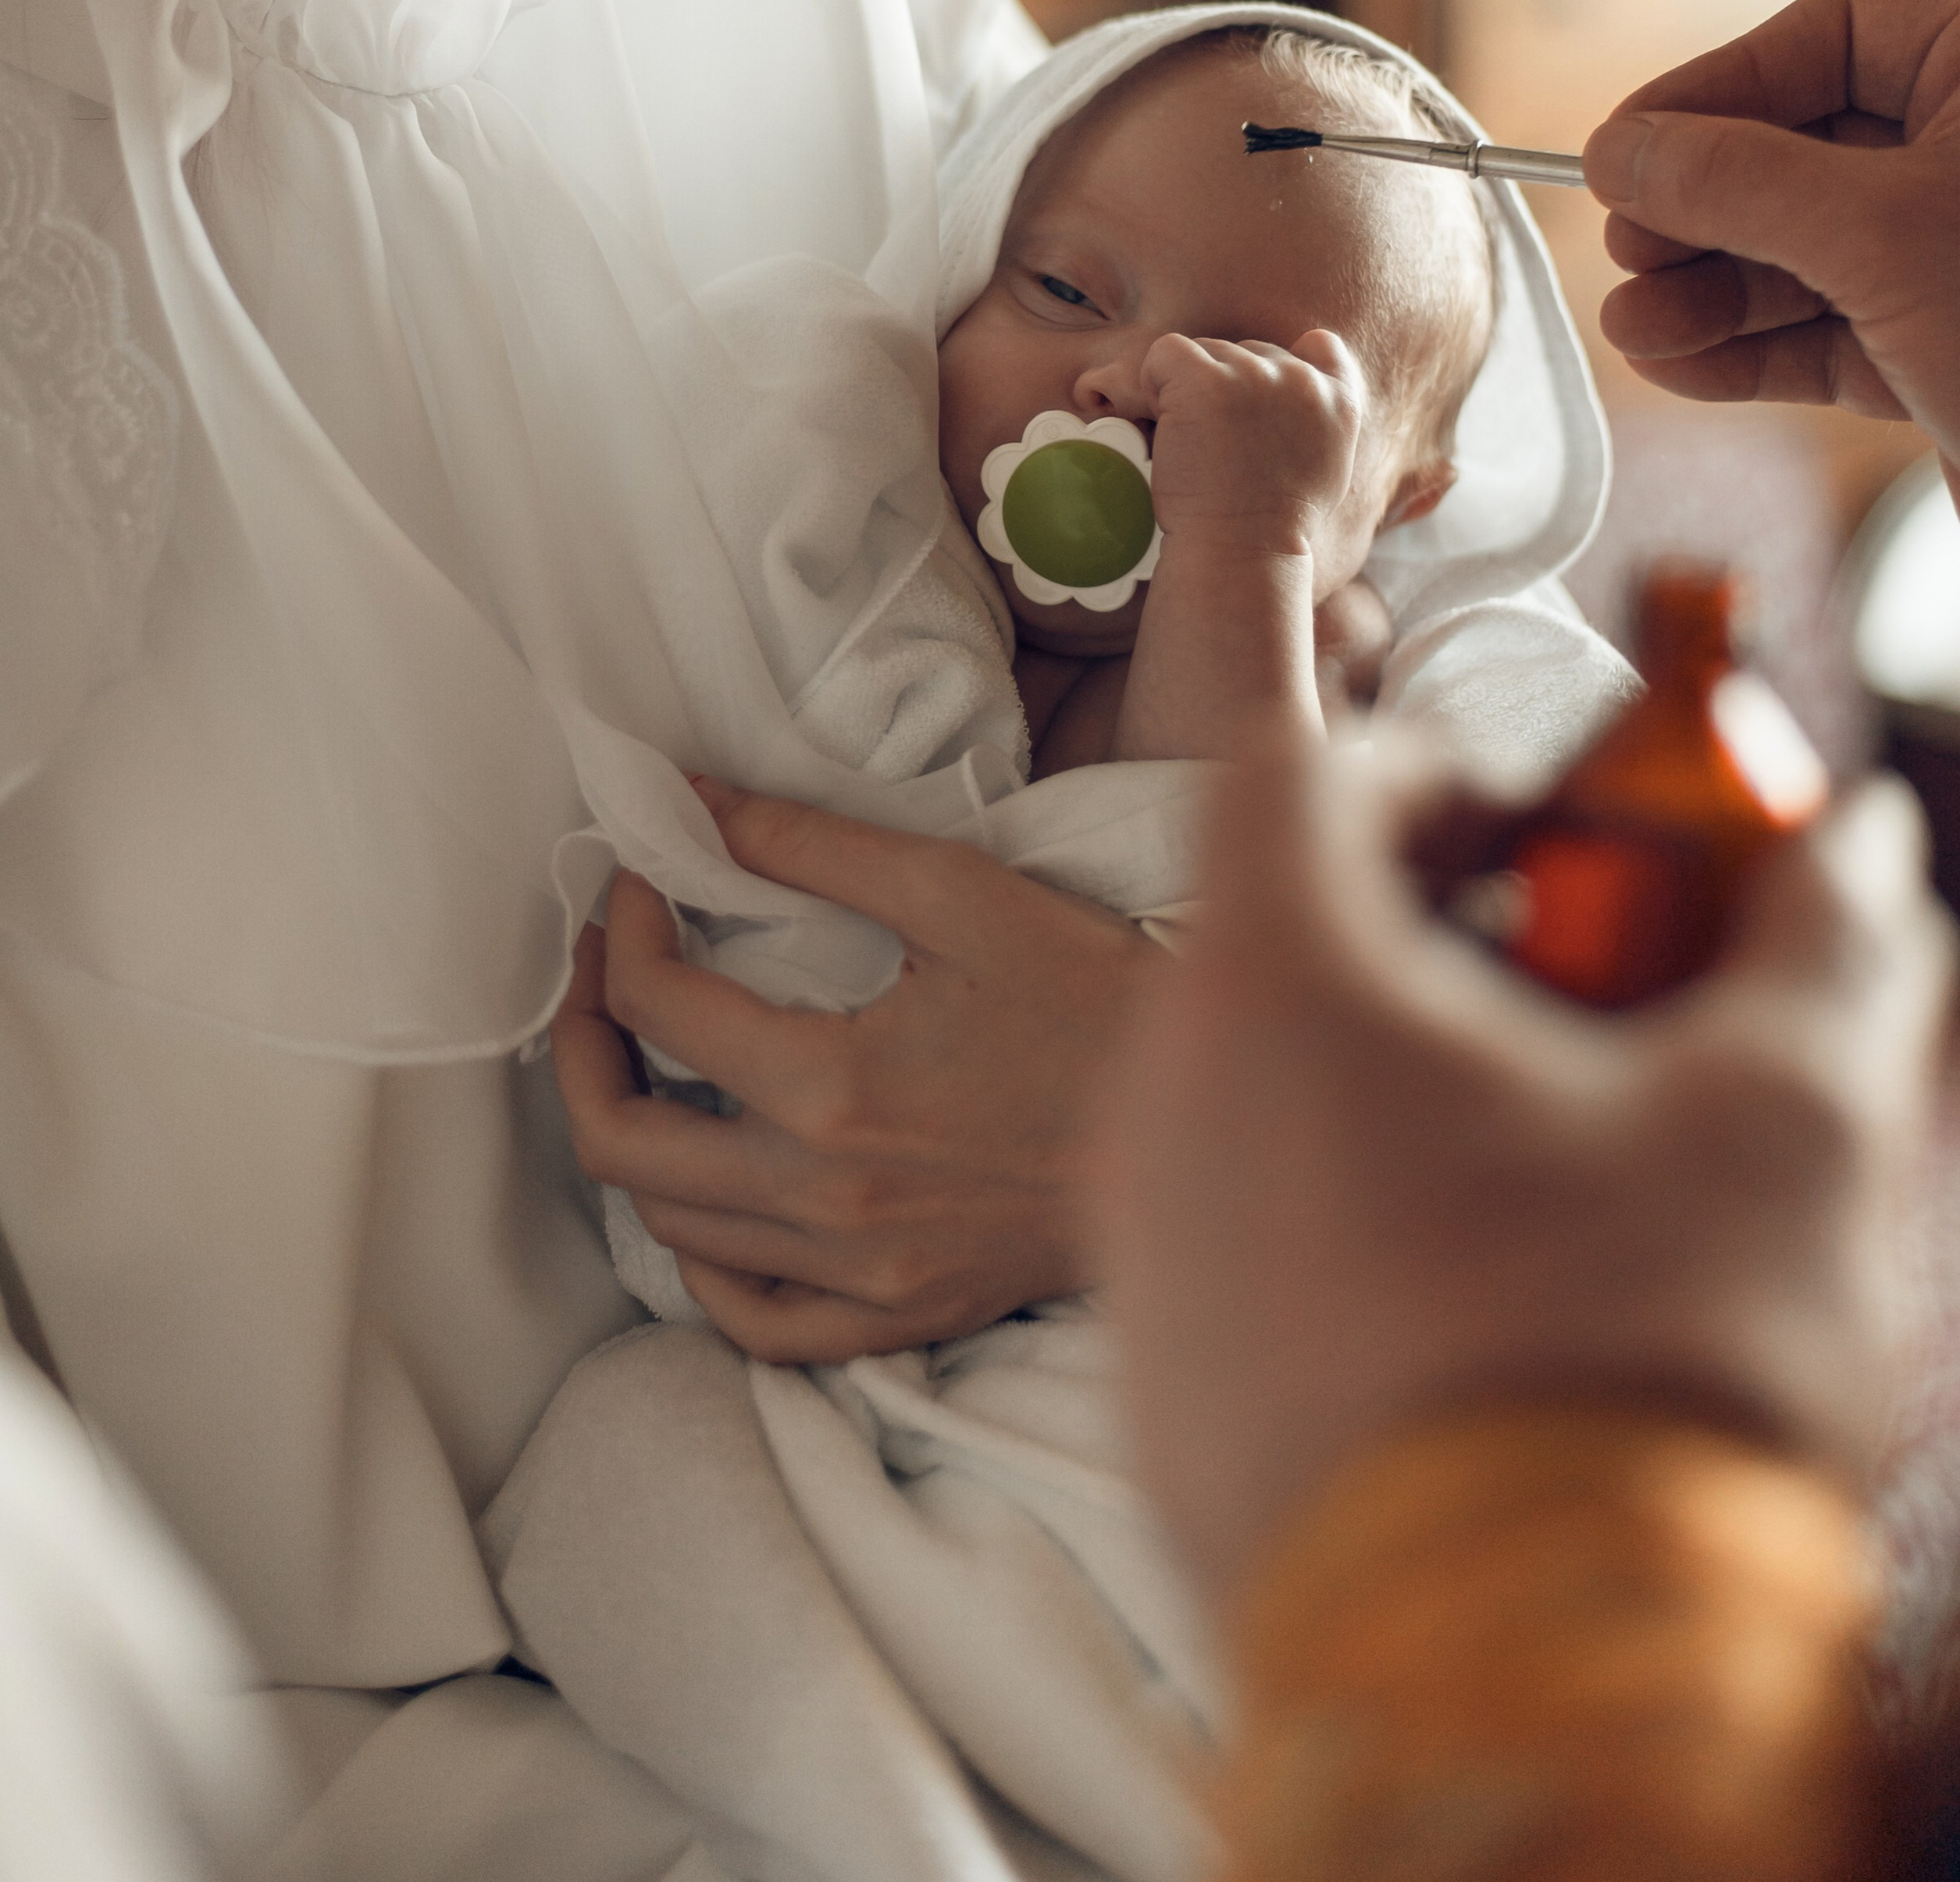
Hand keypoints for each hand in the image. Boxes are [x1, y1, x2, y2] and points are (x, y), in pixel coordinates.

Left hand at [555, 786, 1155, 1361]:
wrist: (1220, 1117)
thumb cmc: (1095, 995)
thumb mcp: (960, 894)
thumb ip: (814, 848)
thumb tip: (692, 802)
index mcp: (833, 1089)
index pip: (656, 1008)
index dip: (624, 926)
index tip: (646, 874)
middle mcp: (826, 1199)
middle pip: (618, 1139)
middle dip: (576, 1038)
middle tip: (598, 968)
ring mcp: (858, 1273)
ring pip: (668, 1228)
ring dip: (630, 1131)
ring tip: (646, 1055)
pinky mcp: (895, 1315)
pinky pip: (750, 1318)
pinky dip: (702, 1262)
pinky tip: (711, 1198)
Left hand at [1096, 729, 1956, 1602]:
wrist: (1523, 1708)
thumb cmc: (1635, 1372)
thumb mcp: (1786, 1122)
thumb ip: (1823, 946)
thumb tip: (1866, 846)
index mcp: (1271, 987)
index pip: (1300, 772)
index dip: (1432, 766)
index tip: (1543, 833)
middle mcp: (1158, 1104)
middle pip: (1284, 943)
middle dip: (1449, 949)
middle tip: (1594, 1018)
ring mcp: (1140, 1262)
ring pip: (1263, 1102)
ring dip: (1406, 1095)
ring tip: (1564, 1180)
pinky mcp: (1158, 1401)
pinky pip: (1244, 1246)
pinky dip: (1352, 1226)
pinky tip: (1492, 1312)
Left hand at [1142, 328, 1366, 578]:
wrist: (1241, 553)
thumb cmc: (1272, 526)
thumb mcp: (1327, 467)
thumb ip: (1321, 418)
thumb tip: (1303, 378)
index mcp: (1341, 400)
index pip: (1320, 347)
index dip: (1279, 371)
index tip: (1258, 413)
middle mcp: (1301, 378)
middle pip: (1247, 353)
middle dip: (1226, 390)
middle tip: (1219, 449)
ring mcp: (1253, 375)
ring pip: (1206, 353)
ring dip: (1188, 391)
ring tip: (1195, 446)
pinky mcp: (1204, 379)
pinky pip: (1165, 353)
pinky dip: (1153, 381)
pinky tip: (1164, 424)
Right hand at [1585, 0, 1959, 565]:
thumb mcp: (1880, 234)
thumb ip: (1737, 180)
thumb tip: (1619, 148)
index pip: (1831, 34)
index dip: (1719, 84)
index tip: (1625, 144)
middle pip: (1799, 146)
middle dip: (1702, 205)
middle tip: (1626, 246)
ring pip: (1801, 250)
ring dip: (1706, 290)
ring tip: (1633, 324)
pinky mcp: (1946, 355)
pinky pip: (1822, 333)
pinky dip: (1745, 351)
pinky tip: (1677, 362)